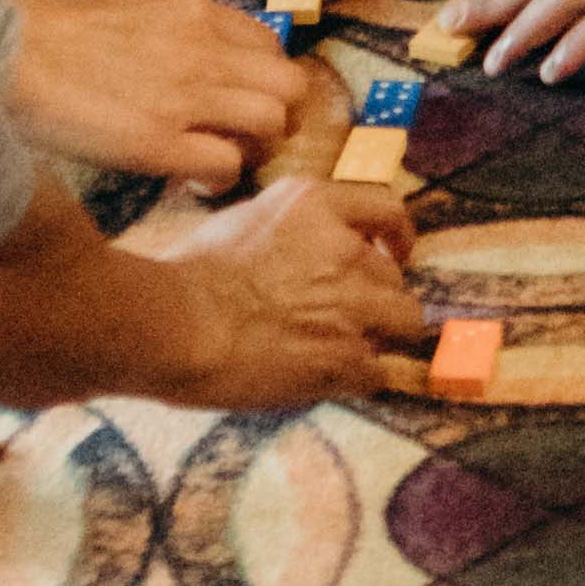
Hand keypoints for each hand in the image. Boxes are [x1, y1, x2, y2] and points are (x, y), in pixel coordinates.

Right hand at [2, 0, 298, 187]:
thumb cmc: (58, 33)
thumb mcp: (137, 8)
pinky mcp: (158, 141)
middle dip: (278, 118)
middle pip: (290, 85)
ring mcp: (185, 94)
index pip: (270, 46)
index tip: (240, 105)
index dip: (263, 82)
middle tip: (244, 139)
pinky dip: (219, 180)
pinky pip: (227, 165)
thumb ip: (181, 31)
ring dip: (254, 150)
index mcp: (194, 10)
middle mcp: (203, 47)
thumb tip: (206, 68)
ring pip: (272, 124)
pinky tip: (192, 181)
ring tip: (220, 161)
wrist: (10, 49)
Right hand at [125, 165, 436, 406]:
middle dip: (376, 297)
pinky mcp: (347, 356)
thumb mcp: (243, 219)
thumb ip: (286, 227)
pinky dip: (359, 378)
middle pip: (394, 275)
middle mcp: (344, 246)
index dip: (396, 234)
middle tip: (346, 315)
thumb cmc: (189, 272)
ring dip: (380, 336)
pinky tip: (330, 381)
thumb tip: (296, 244)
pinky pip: (377, 372)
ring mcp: (352, 303)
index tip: (393, 252)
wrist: (179, 323)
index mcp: (314, 204)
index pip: (386, 207)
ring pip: (405, 321)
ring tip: (346, 350)